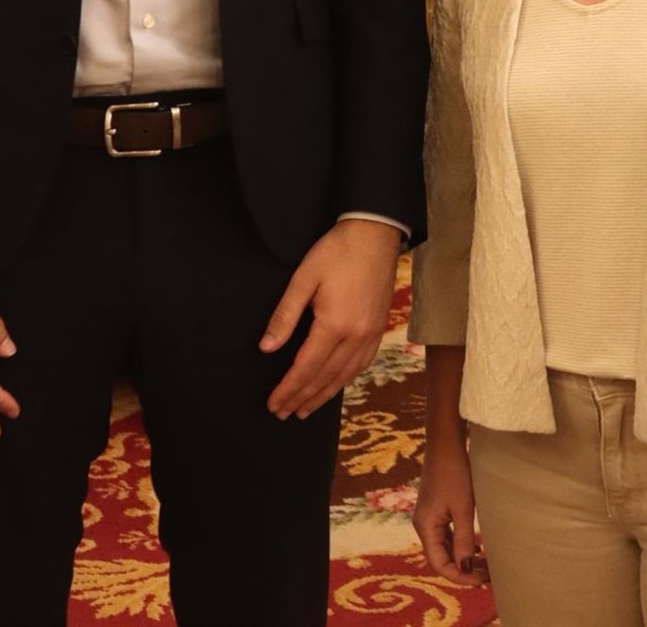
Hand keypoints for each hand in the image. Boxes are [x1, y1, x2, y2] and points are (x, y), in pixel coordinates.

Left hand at [261, 218, 401, 418]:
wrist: (375, 233)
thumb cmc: (337, 251)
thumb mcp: (303, 278)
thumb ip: (285, 316)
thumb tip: (267, 347)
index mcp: (335, 325)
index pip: (306, 368)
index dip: (288, 389)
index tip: (274, 404)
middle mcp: (356, 335)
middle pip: (325, 378)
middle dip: (302, 398)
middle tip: (283, 413)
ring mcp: (372, 333)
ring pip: (345, 375)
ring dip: (324, 395)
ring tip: (306, 409)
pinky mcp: (380, 327)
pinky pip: (363, 363)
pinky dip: (346, 379)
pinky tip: (336, 383)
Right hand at [413, 443, 488, 586]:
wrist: (445, 441)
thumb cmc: (454, 472)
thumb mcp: (462, 508)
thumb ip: (464, 540)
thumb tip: (465, 568)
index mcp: (425, 526)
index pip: (439, 564)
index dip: (459, 577)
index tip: (482, 582)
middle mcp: (423, 524)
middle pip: (441, 557)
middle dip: (464, 569)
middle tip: (488, 575)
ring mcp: (429, 516)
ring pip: (445, 547)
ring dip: (463, 557)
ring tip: (486, 564)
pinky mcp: (435, 508)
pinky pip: (446, 535)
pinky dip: (461, 544)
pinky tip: (477, 546)